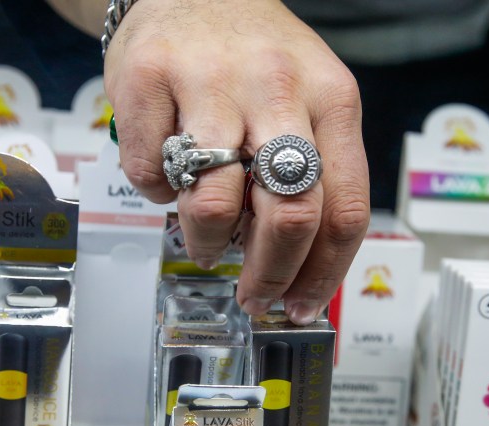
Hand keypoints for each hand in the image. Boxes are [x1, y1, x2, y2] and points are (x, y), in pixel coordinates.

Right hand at [104, 0, 368, 323]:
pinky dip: (157, 193)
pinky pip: (150, 176)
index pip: (342, 208)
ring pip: (212, 205)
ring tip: (204, 237)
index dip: (323, 273)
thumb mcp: (309, 99)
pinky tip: (169, 171)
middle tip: (254, 295)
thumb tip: (302, 265)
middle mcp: (276, 86)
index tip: (302, 304)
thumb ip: (315, 171)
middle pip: (288, 215)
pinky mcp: (146, 81)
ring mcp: (208, 81)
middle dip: (270, 275)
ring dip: (205, 242)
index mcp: (331, 97)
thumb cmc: (254, 58)